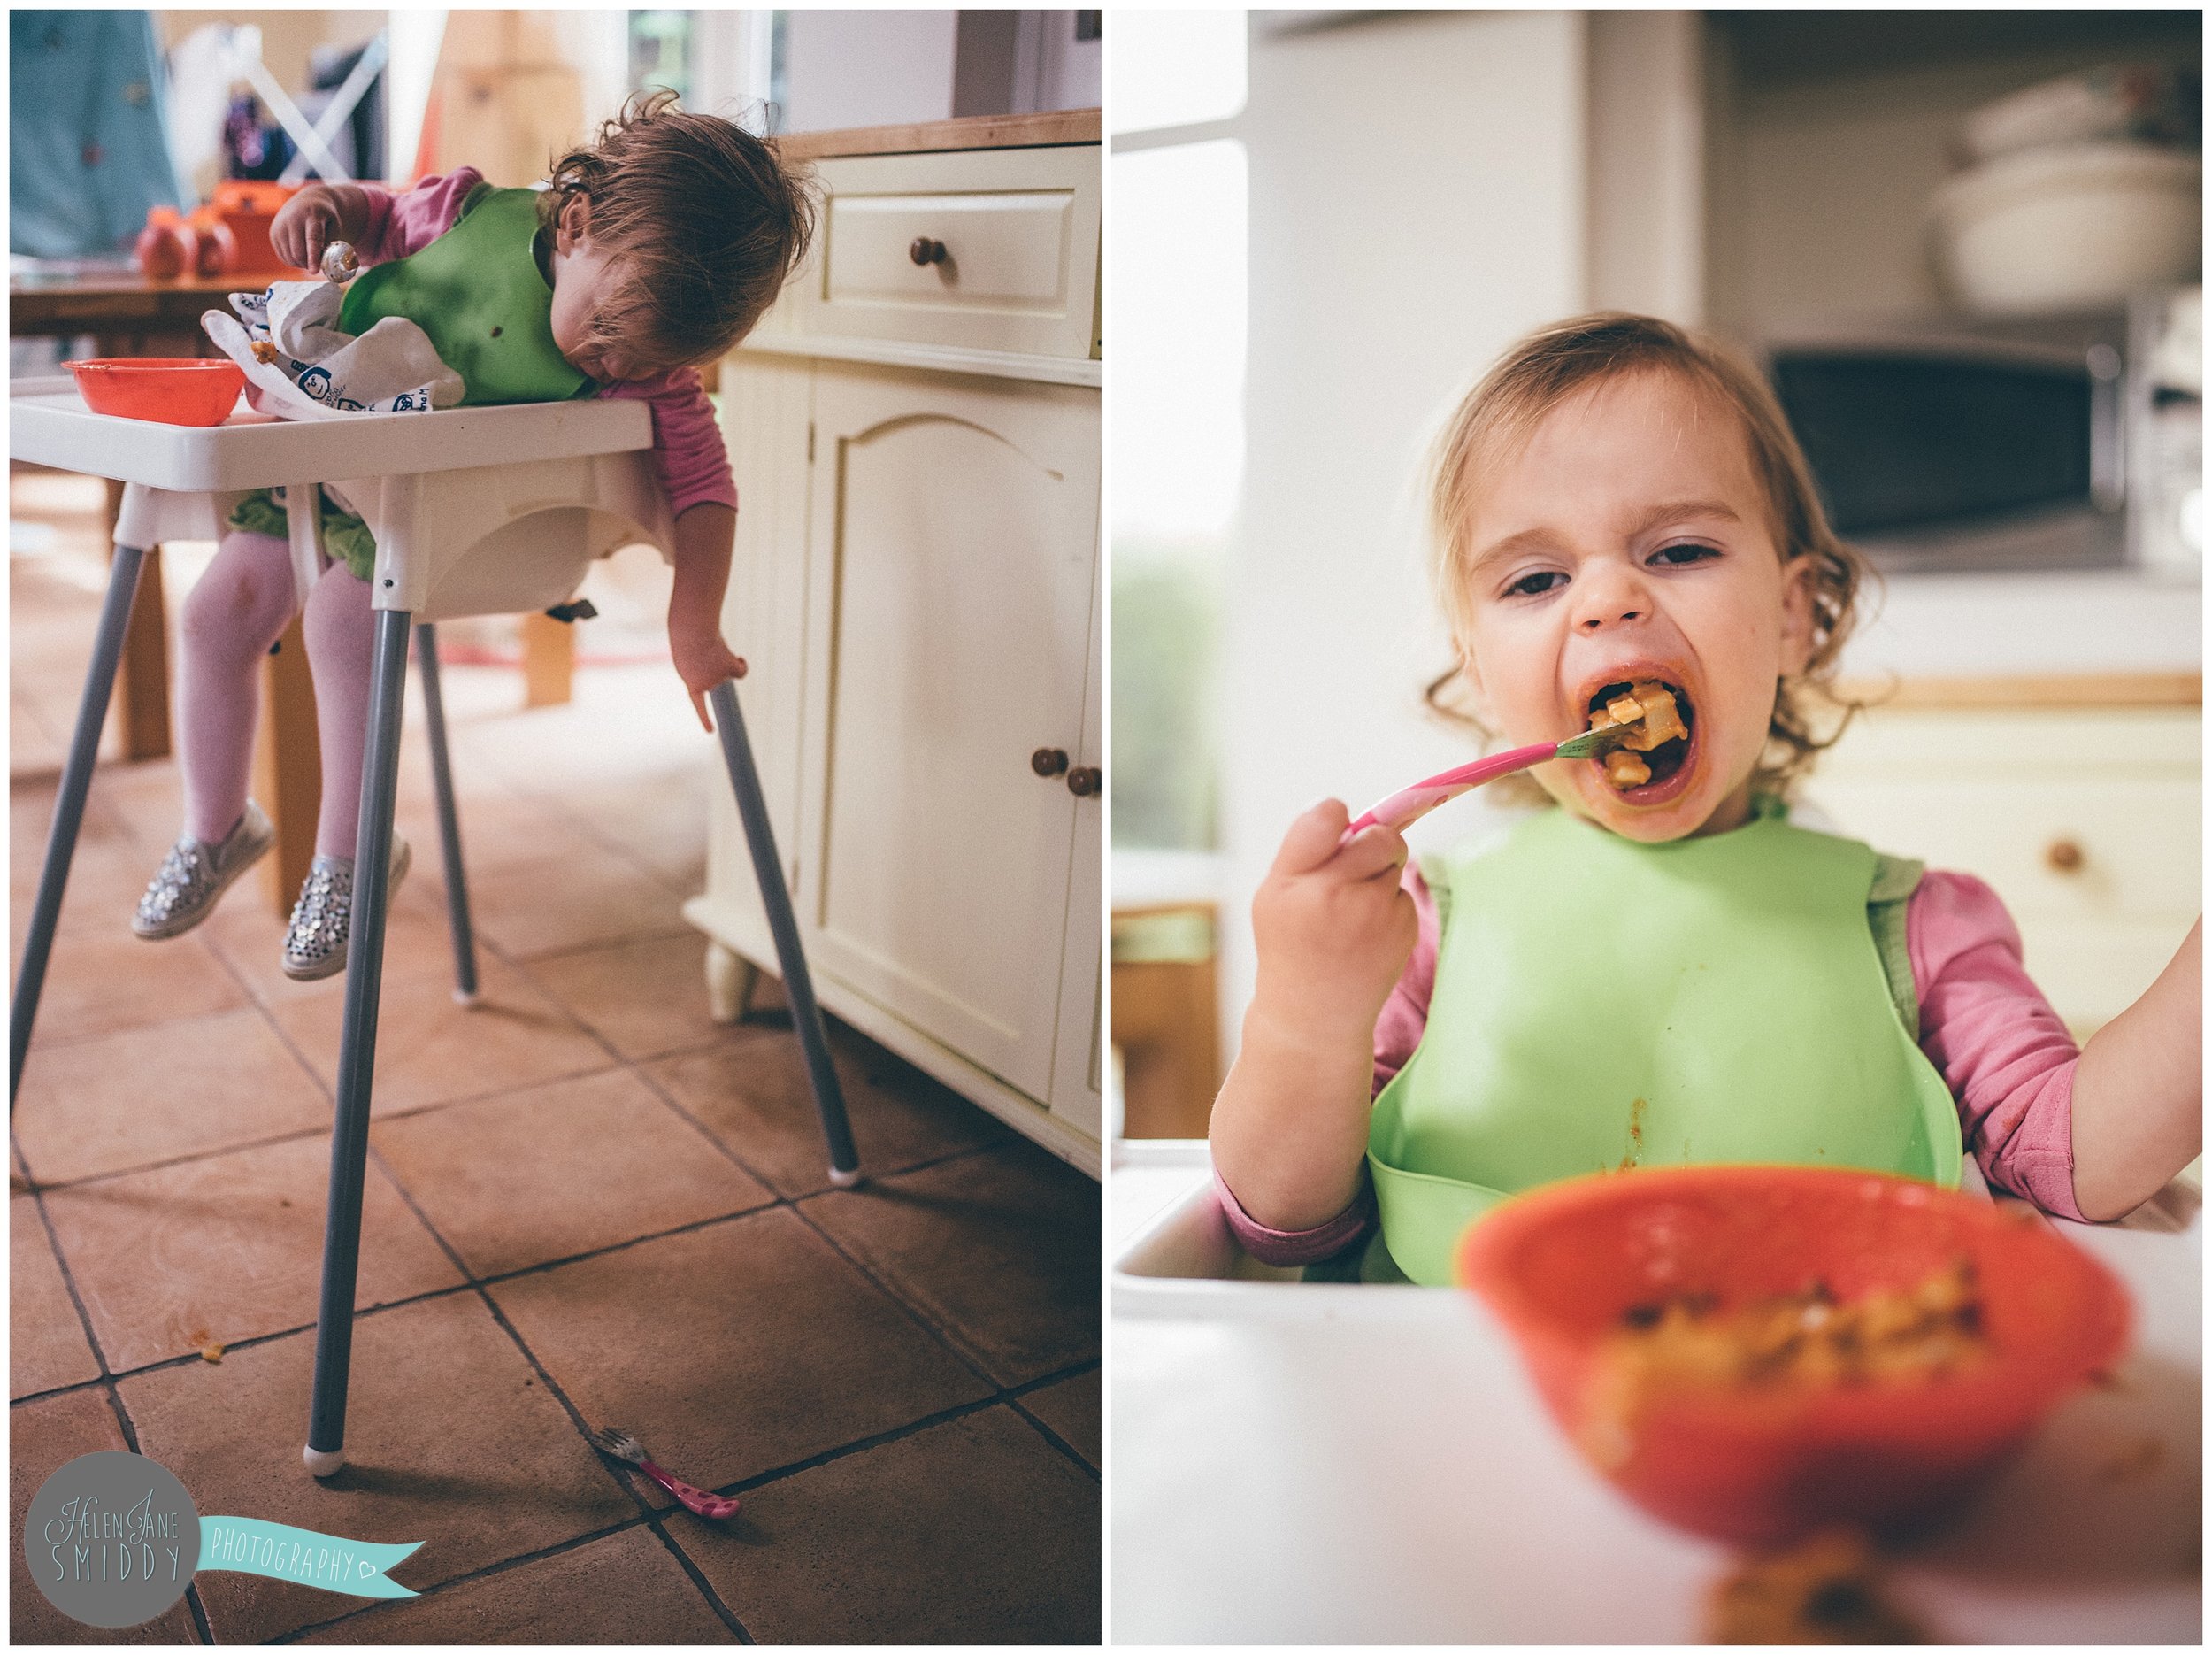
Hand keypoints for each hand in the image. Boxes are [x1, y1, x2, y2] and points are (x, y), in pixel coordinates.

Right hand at [270, 186, 343, 272]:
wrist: (307, 201)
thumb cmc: (325, 217)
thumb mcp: (335, 225)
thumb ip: (332, 243)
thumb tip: (326, 264)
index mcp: (311, 216)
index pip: (312, 239)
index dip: (313, 257)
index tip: (314, 272)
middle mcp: (292, 220)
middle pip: (298, 253)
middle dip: (309, 264)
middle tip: (318, 264)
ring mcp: (280, 227)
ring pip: (290, 257)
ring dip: (302, 264)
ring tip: (311, 257)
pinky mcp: (273, 234)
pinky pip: (283, 257)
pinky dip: (293, 261)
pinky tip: (301, 253)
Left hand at [669, 625, 747, 733]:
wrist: (692, 632)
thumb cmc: (687, 639)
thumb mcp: (689, 655)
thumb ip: (703, 668)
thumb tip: (729, 670)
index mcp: (692, 684)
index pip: (699, 704)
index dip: (705, 718)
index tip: (711, 732)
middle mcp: (707, 685)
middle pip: (715, 676)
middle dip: (712, 663)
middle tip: (703, 650)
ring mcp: (720, 679)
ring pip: (728, 670)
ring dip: (722, 656)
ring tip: (711, 645)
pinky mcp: (731, 669)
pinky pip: (741, 671)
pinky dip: (741, 665)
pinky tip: (740, 658)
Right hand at [1247, 799, 1417, 1049]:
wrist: (1314, 1016)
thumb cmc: (1291, 946)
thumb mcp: (1274, 897)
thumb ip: (1305, 852)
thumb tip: (1348, 811)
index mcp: (1290, 883)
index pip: (1325, 817)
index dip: (1336, 816)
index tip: (1338, 827)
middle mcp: (1331, 896)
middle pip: (1378, 837)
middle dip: (1372, 846)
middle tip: (1351, 874)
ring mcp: (1372, 915)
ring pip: (1395, 862)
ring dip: (1380, 876)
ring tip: (1353, 914)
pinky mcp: (1402, 929)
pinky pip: (1403, 893)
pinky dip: (1390, 906)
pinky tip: (1367, 935)